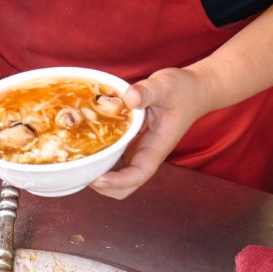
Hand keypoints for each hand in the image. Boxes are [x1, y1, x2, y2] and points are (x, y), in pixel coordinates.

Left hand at [90, 67, 209, 199]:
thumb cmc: (183, 90)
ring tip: (78, 160)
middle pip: (125, 186)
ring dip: (98, 174)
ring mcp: (138, 151)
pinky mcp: (132, 144)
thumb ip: (148, 91)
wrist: (194, 90)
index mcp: (157, 147)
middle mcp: (146, 155)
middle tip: (81, 170)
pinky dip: (100, 157)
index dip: (118, 182)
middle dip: (103, 186)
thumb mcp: (166, 85)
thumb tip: (129, 98)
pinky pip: (114, 159)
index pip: (138, 175)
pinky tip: (86, 145)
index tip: (98, 179)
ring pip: (117, 176)